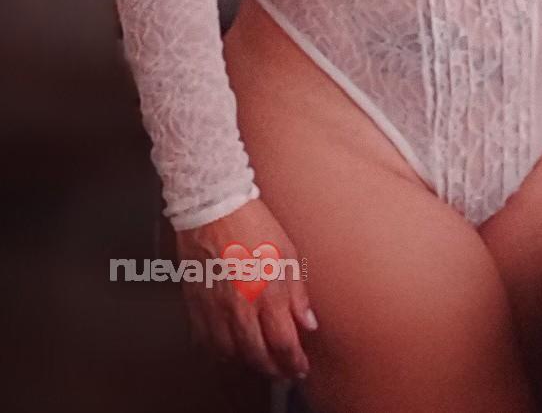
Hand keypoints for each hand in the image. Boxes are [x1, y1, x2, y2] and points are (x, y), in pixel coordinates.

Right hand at [175, 198, 317, 380]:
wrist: (213, 208)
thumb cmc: (252, 223)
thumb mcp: (288, 253)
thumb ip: (298, 293)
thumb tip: (308, 321)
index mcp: (267, 292)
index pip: (283, 343)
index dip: (294, 362)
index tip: (300, 367)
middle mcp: (241, 306)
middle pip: (258, 356)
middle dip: (274, 369)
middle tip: (284, 370)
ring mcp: (216, 309)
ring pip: (232, 354)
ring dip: (249, 362)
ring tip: (262, 360)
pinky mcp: (196, 306)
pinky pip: (208, 342)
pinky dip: (223, 351)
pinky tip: (233, 348)